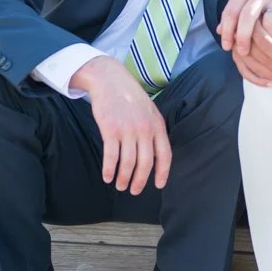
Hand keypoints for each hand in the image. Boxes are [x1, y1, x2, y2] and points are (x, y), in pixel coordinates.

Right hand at [70, 56, 170, 194]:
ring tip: (120, 185)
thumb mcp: (149, 111)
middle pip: (145, 163)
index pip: (165, 154)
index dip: (162, 172)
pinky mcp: (110, 129)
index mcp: (157, 125)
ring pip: (128, 163)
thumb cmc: (130, 97)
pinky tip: (107, 176)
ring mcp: (127, 129)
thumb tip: (154, 154)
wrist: (110, 79)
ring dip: (124, 178)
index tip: (158, 185)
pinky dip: (109, 169)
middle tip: (134, 191)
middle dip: (140, 181)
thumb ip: (153, 130)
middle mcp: (144, 129)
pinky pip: (111, 156)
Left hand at [218, 0, 271, 85]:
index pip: (231, 12)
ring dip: (268, 42)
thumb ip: (233, 11)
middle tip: (243, 53)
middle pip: (247, 17)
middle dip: (243, 38)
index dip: (227, 31)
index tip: (226, 47)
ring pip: (269, 24)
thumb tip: (219, 31)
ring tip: (266, 53)